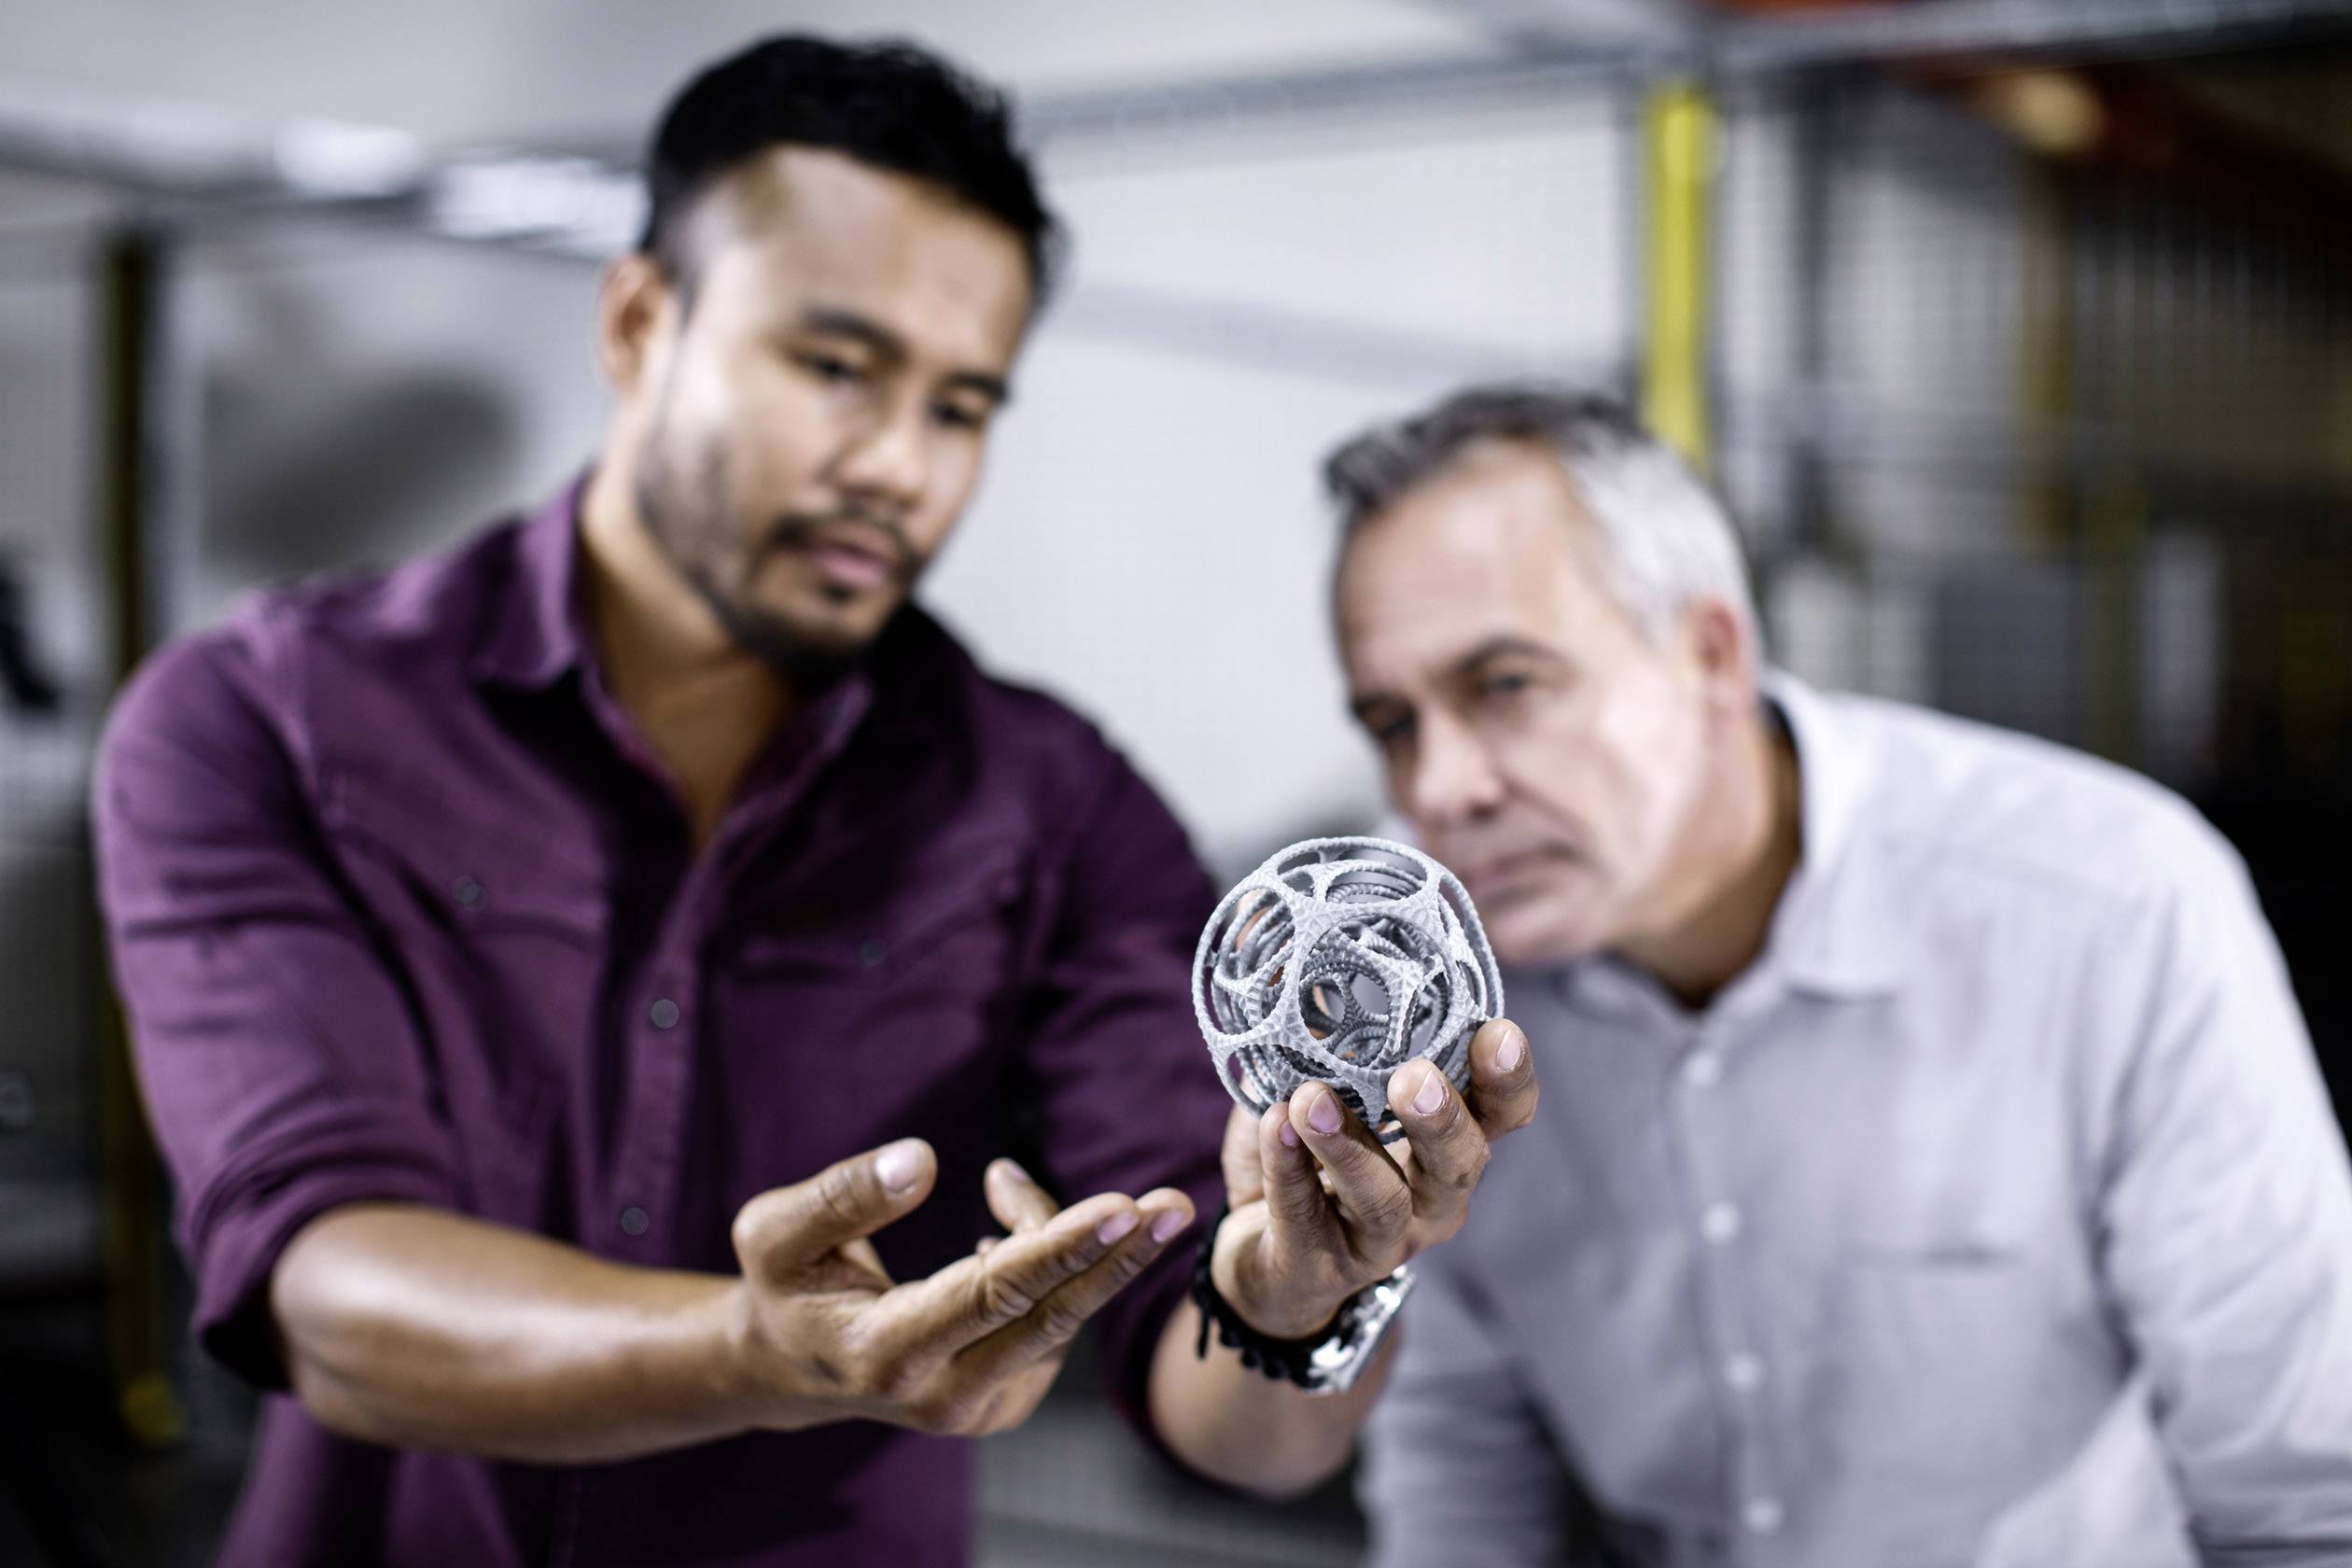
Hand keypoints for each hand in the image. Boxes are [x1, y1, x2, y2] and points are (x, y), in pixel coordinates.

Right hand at [725, 1141, 1193, 1437]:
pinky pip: (1052, 1324)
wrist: (790, 1361)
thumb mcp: (774, 1231)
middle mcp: (941, 1397)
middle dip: (1119, 1256)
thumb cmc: (785, 1282)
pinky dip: (1049, 1266)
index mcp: (885, 1355)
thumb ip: (842, 1196)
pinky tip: (1006, 1233)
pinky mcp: (1004, 1403)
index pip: (994, 1295)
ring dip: (1061, 1240)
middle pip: (1053, 1319)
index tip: (1123, 1204)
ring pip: (1056, 1312)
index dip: (1060, 1245)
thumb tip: (920, 1160)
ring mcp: (978, 1410)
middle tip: (1177, 1202)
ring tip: (1007, 1187)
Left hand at [1210, 1018, 1536, 1338]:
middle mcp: (1430, 1198)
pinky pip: (1305, 1217)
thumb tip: (1280, 940)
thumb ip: (1318, 1028)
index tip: (1497, 1032)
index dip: (1510, 1078)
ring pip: (1381, 1200)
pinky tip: (1273, 1126)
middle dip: (1442, 1119)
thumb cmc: (1309, 1156)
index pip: (1503, 1114)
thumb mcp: (1321, 1085)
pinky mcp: (1319, 1267)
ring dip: (1349, 1146)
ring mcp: (1379, 1240)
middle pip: (1461, 1164)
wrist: (1259, 1257)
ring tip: (1310, 1100)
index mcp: (1446, 1145)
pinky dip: (1289, 1169)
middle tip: (1414, 1078)